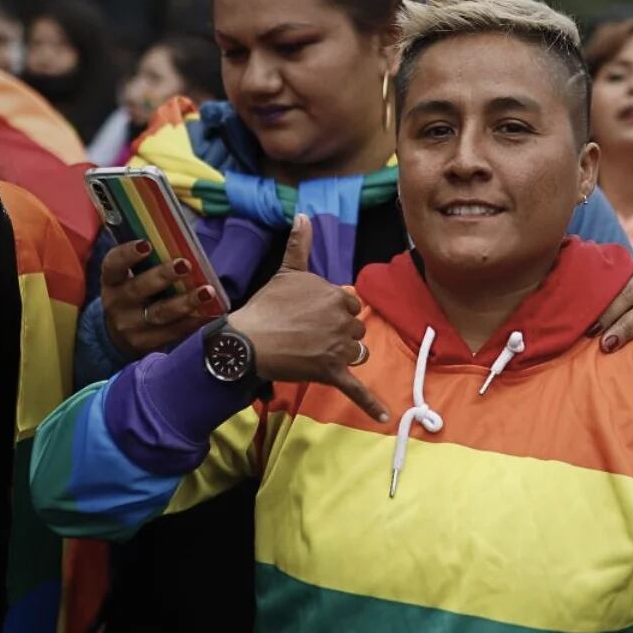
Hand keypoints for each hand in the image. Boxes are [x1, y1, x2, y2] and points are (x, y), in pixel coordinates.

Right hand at [101, 241, 219, 357]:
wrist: (119, 335)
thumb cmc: (136, 294)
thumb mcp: (131, 278)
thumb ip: (149, 263)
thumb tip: (181, 240)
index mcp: (112, 281)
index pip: (113, 265)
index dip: (127, 255)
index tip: (146, 244)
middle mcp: (117, 303)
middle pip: (139, 289)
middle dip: (163, 276)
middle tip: (185, 265)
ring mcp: (131, 326)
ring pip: (160, 314)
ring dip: (186, 302)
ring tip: (207, 291)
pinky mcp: (147, 344)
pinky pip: (174, 332)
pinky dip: (194, 321)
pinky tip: (211, 312)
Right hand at [225, 216, 388, 421]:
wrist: (247, 340)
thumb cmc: (265, 306)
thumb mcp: (286, 271)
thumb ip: (299, 244)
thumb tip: (303, 215)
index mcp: (337, 295)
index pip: (349, 304)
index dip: (333, 311)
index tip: (311, 316)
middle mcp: (342, 320)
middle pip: (356, 328)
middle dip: (339, 332)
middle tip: (309, 335)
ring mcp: (338, 347)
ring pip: (357, 351)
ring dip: (345, 354)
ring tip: (319, 354)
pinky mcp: (331, 372)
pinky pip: (356, 390)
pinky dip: (371, 405)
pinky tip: (385, 417)